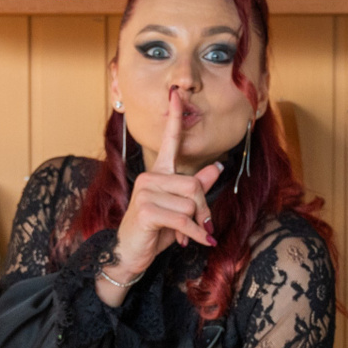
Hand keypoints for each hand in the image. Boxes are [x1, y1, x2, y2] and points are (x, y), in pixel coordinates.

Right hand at [111, 90, 223, 282]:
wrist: (130, 254)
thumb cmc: (154, 231)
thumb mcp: (180, 209)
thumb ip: (197, 188)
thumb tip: (218, 167)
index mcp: (158, 173)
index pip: (169, 141)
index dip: (174, 118)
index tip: (176, 93)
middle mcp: (150, 178)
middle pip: (194, 185)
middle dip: (203, 209)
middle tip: (202, 226)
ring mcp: (146, 192)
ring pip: (190, 204)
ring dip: (195, 225)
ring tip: (186, 235)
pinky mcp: (146, 210)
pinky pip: (183, 220)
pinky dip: (192, 235)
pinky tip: (190, 243)